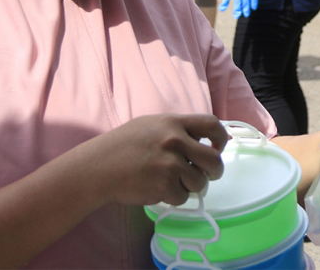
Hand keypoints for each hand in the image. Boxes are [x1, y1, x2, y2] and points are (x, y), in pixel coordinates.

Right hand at [90, 114, 228, 206]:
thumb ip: (179, 130)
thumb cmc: (124, 145)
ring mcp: (169, 164)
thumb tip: (207, 141)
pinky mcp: (163, 185)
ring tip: (174, 181)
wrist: (98, 167)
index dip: (221, 138)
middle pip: (214, 160)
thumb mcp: (153, 125)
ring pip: (199, 182)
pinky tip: (159, 189)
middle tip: (207, 174)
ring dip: (191, 186)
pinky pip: (182, 197)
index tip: (218, 147)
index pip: (212, 125)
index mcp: (174, 122)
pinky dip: (174, 197)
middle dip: (215, 171)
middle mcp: (175, 141)